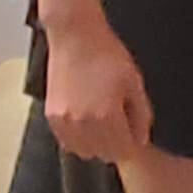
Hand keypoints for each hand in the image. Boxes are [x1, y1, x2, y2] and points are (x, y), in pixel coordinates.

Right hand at [44, 16, 151, 160]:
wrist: (76, 37)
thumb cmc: (107, 56)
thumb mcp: (134, 84)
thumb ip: (141, 115)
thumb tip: (141, 139)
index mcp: (106, 116)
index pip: (123, 150)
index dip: (133, 144)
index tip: (135, 135)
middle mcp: (82, 123)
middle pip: (104, 154)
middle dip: (117, 146)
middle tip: (122, 128)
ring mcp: (64, 121)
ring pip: (84, 152)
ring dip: (97, 146)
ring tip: (105, 125)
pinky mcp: (51, 115)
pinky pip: (67, 142)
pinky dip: (79, 140)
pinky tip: (88, 124)